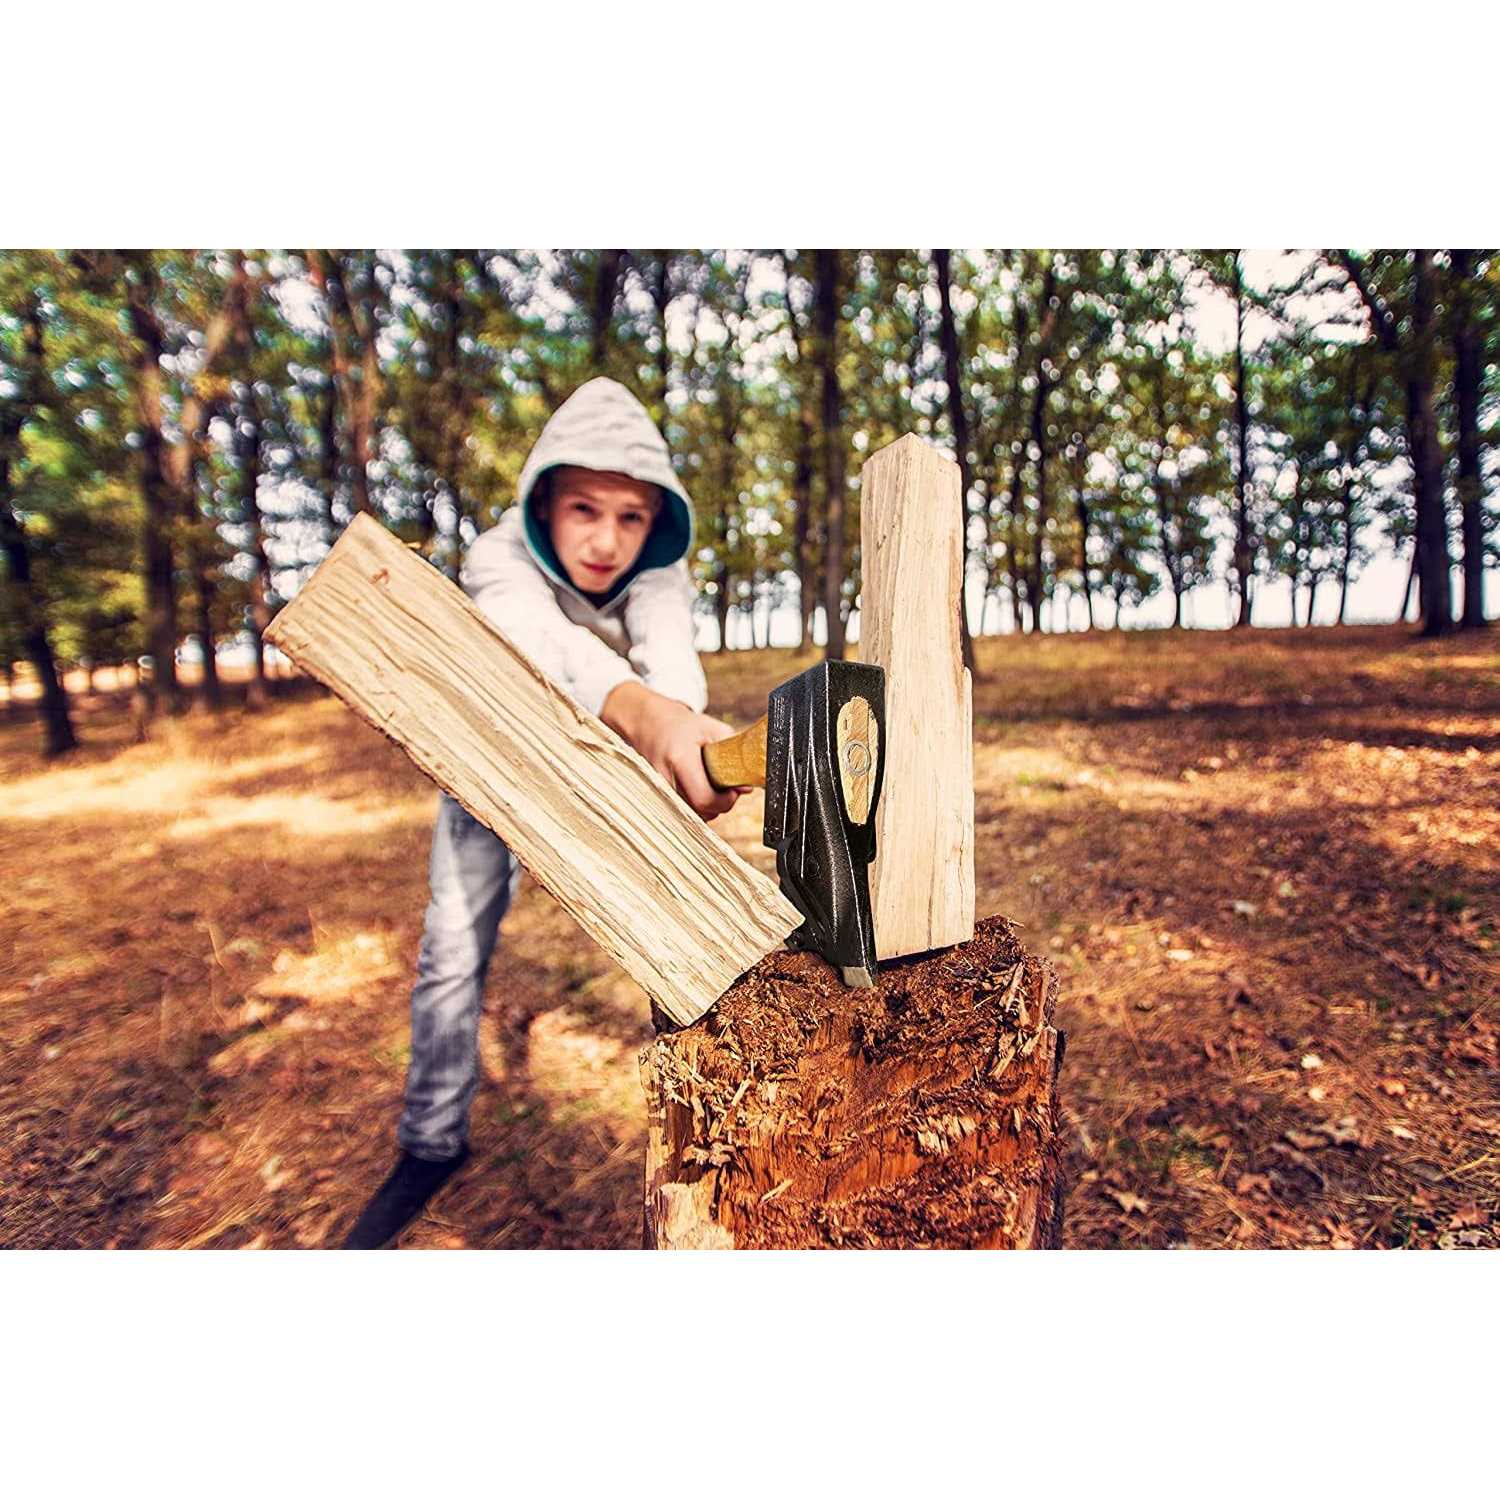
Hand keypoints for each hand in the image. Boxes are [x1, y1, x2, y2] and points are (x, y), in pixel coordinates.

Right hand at [601, 681, 742, 821]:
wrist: (650, 726)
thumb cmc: (684, 727)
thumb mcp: (713, 730)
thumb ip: (734, 755)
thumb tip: (746, 788)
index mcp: (679, 759)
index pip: (705, 799)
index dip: (725, 800)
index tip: (733, 790)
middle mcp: (664, 780)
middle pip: (701, 811)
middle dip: (720, 803)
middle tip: (724, 784)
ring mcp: (658, 792)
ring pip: (694, 816)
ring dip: (708, 806)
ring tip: (709, 782)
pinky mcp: (658, 799)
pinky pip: (685, 813)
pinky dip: (696, 806)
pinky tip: (698, 788)